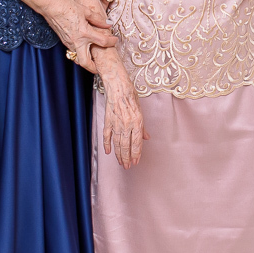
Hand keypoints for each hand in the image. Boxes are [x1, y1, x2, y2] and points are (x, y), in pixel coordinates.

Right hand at [44, 0, 116, 71]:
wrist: (51, 7)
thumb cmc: (67, 7)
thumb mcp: (86, 11)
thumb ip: (98, 19)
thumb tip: (108, 24)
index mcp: (85, 33)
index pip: (103, 42)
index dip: (111, 42)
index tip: (115, 40)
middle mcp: (77, 42)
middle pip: (86, 63)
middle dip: (93, 68)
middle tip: (100, 68)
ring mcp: (69, 43)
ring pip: (78, 59)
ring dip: (86, 62)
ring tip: (92, 60)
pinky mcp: (64, 42)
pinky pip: (73, 52)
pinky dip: (79, 54)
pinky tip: (84, 48)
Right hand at [95, 48, 149, 168]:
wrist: (118, 85)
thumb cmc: (131, 96)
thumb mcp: (140, 110)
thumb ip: (142, 127)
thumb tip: (146, 138)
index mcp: (137, 122)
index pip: (137, 143)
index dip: (137, 154)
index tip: (136, 162)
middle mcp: (127, 124)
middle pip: (126, 146)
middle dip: (127, 158)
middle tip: (128, 166)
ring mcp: (116, 123)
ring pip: (117, 143)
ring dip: (119, 154)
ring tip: (121, 162)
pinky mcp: (108, 120)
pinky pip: (107, 135)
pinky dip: (107, 144)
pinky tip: (108, 152)